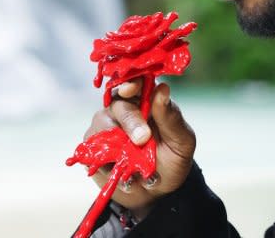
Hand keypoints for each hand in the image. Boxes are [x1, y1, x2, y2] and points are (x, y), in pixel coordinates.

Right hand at [84, 81, 195, 218]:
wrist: (157, 192)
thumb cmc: (172, 160)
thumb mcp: (181, 142)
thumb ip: (171, 117)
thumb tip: (163, 89)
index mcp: (147, 101)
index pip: (137, 83)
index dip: (131, 83)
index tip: (130, 89)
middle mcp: (124, 109)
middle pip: (118, 104)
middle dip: (130, 122)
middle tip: (143, 140)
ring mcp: (105, 128)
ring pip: (102, 127)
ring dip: (120, 149)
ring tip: (139, 169)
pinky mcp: (93, 148)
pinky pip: (93, 151)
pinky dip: (110, 165)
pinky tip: (127, 178)